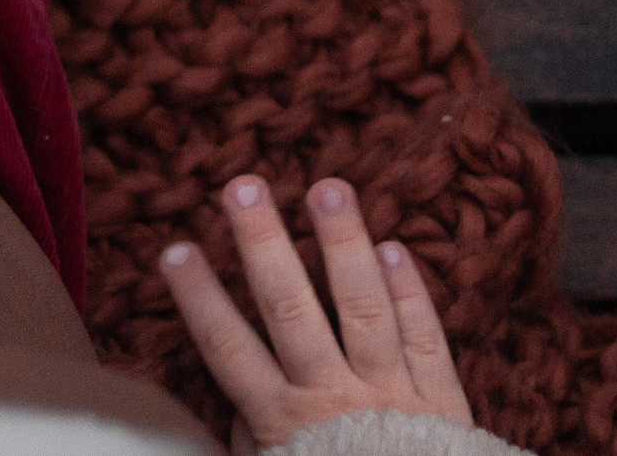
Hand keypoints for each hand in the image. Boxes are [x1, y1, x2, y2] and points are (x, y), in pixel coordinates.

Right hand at [160, 176, 472, 453]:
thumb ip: (254, 440)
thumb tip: (236, 405)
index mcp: (286, 422)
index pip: (230, 349)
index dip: (199, 299)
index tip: (173, 249)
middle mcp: (335, 398)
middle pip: (292, 310)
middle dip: (264, 246)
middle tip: (242, 187)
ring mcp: (392, 395)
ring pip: (364, 308)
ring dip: (343, 244)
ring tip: (327, 187)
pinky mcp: (443, 402)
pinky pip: (426, 339)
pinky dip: (412, 293)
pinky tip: (394, 247)